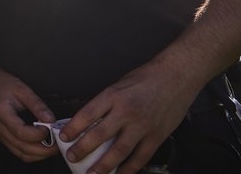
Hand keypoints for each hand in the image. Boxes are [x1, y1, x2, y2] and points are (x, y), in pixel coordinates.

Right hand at [0, 61, 57, 162]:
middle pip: (21, 148)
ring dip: (38, 155)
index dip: (38, 134)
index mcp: (1, 112)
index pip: (21, 132)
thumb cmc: (3, 83)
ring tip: (52, 147)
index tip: (50, 128)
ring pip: (20, 154)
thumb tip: (51, 120)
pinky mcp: (1, 136)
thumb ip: (37, 105)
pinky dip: (31, 152)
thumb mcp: (22, 89)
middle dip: (43, 150)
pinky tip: (41, 146)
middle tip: (57, 145)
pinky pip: (17, 151)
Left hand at [58, 61, 197, 173]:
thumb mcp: (119, 84)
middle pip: (99, 135)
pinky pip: (141, 157)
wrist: (176, 76)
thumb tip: (90, 120)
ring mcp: (142, 126)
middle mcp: (126, 112)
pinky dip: (129, 168)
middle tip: (72, 157)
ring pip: (119, 151)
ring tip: (92, 173)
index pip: (87, 114)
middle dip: (83, 149)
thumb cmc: (146, 77)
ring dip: (104, 165)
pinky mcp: (157, 136)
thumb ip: (106, 102)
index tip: (63, 137)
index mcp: (113, 96)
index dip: (73, 128)